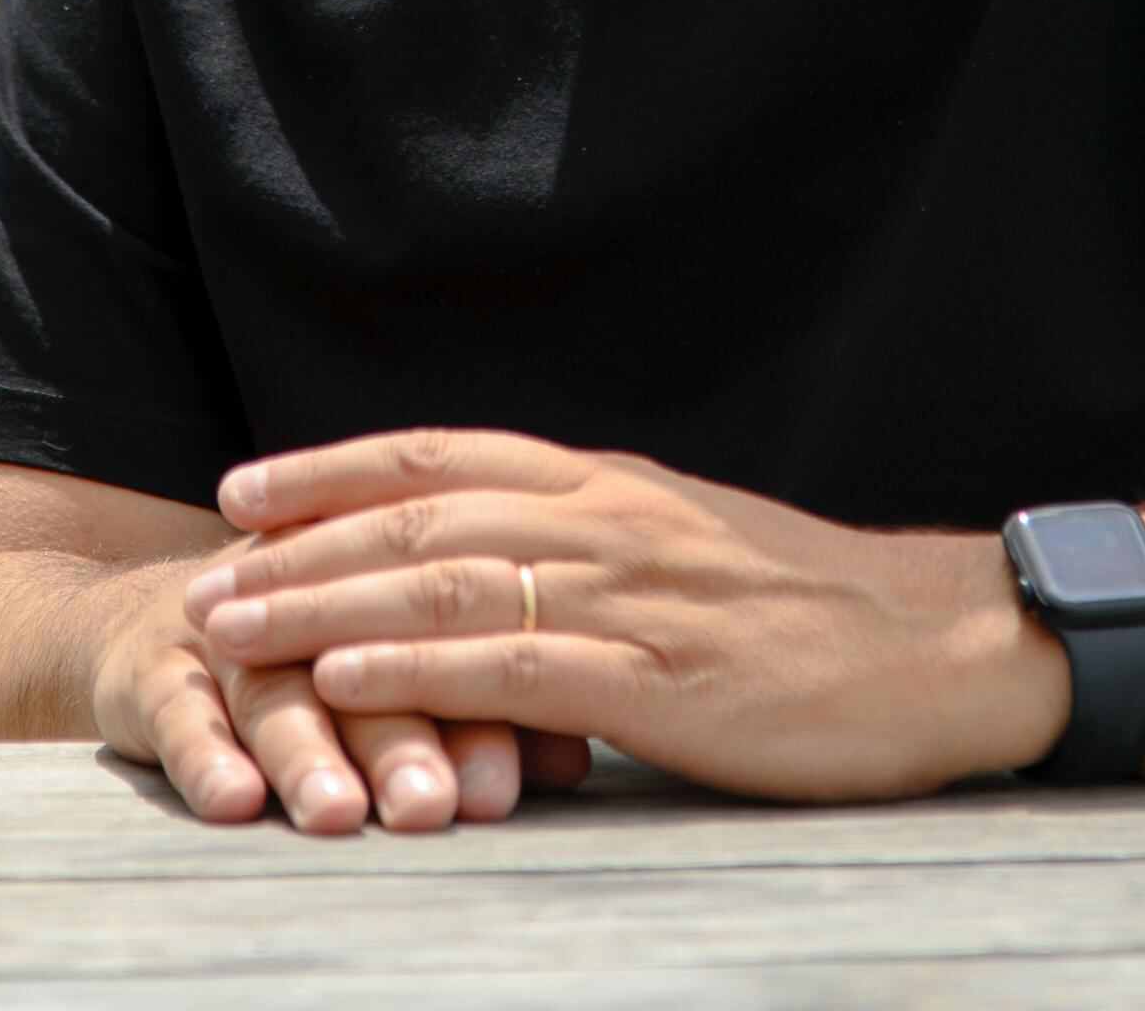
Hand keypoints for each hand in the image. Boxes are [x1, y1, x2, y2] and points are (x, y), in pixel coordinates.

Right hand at [86, 557, 577, 832]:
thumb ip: (486, 705)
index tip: (536, 772)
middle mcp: (309, 601)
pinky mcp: (152, 667)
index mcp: (387, 580)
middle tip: (435, 802)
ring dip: (305, 750)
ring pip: (274, 686)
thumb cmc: (322, 650)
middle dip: (405, 734)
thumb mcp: (402, 666)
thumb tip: (573, 757)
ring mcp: (229, 634)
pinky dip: (204, 753)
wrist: (173, 615)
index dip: (494, 700)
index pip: (451, 630)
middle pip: (364, 659)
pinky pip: (177, 711)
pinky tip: (232, 799)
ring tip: (336, 811)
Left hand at [181, 430, 1066, 802]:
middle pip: (419, 520)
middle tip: (201, 572)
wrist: (942, 644)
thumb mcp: (687, 549)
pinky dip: (416, 672)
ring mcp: (630, 599)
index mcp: (610, 487)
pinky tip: (344, 685)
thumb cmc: (811, 613)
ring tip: (233, 627)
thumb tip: (496, 561)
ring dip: (324, 608)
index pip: (443, 460)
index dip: (332, 470)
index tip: (240, 487)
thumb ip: (591, 545)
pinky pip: (513, 667)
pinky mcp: (659, 682)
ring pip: (445, 587)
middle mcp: (605, 522)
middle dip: (297, 545)